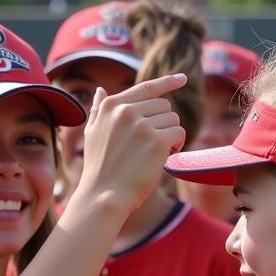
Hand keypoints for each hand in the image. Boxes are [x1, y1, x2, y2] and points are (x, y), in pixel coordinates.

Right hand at [75, 74, 186, 215]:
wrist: (103, 196)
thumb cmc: (99, 169)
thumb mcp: (92, 134)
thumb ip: (98, 110)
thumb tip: (100, 90)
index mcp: (111, 105)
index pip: (146, 87)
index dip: (167, 82)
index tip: (183, 78)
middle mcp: (126, 111)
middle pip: (164, 106)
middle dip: (163, 124)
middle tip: (152, 146)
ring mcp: (141, 125)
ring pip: (173, 119)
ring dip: (170, 136)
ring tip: (155, 154)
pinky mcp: (156, 141)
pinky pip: (179, 133)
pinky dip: (177, 146)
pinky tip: (164, 158)